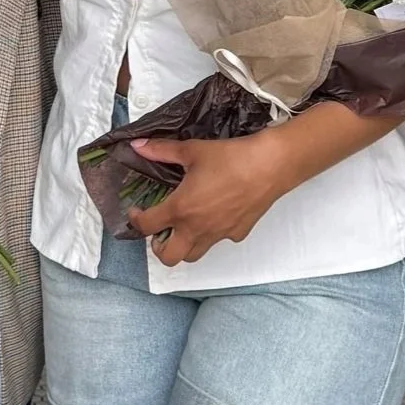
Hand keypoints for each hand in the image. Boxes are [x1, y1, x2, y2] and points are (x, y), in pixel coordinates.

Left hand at [128, 130, 289, 266]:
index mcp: (180, 209)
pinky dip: (211, 233)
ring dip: (183, 245)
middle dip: (158, 248)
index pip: (146, 226)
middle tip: (160, 229)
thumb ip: (161, 151)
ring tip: (184, 225)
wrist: (269, 166)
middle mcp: (197, 228)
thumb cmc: (231, 158)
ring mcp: (218, 234)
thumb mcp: (192, 151)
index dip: (135, 220)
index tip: (137, 211)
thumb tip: (139, 146)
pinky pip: (219, 241)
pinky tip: (216, 213)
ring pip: (193, 254)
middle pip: (168, 257)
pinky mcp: (237, 233)